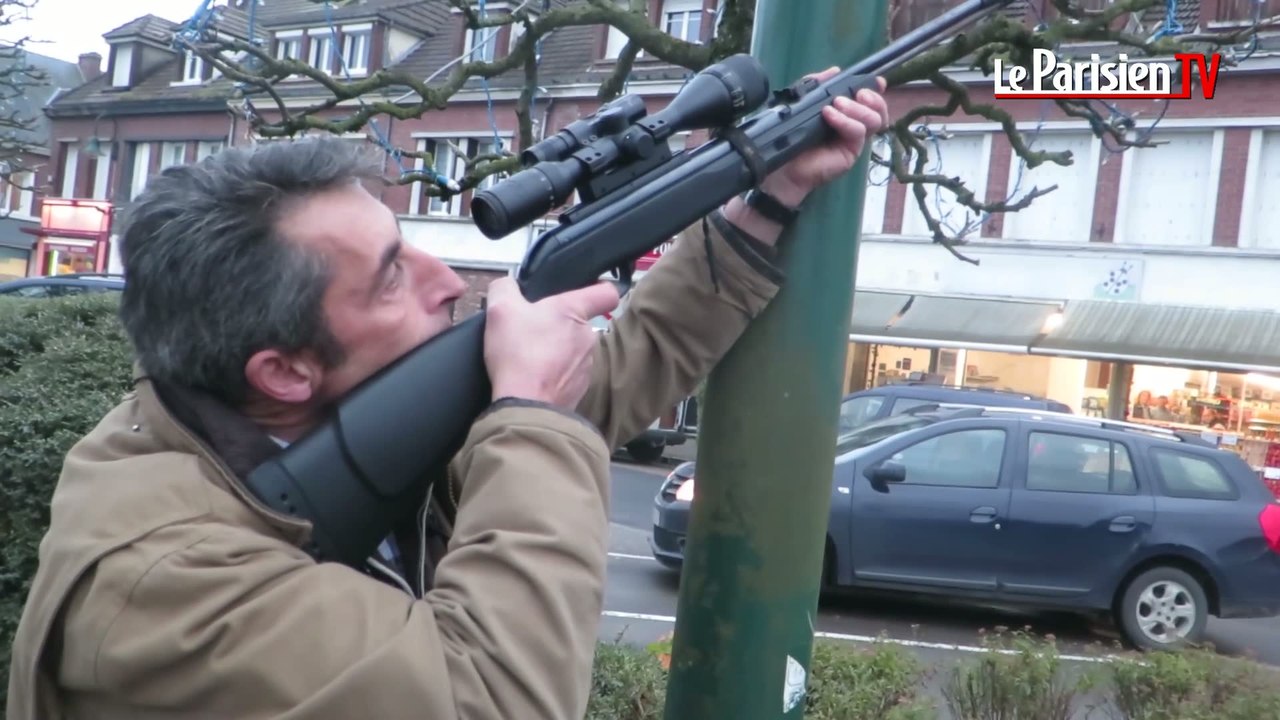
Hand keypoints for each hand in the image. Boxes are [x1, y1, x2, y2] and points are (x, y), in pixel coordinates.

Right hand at [483, 277, 619, 408]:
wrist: (525, 405)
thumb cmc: (518, 353)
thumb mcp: (500, 309)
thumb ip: (505, 288)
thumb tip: (507, 285)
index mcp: (574, 311)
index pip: (605, 293)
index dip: (598, 288)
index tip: (584, 291)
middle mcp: (587, 337)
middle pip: (577, 323)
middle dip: (557, 326)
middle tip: (530, 332)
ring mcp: (586, 366)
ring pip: (572, 351)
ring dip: (554, 352)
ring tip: (528, 358)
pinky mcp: (579, 389)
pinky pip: (567, 375)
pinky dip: (553, 375)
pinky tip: (533, 378)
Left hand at [759, 70, 889, 207]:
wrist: (784, 163)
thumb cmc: (791, 134)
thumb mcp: (802, 102)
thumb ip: (816, 85)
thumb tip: (835, 71)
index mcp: (847, 112)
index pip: (870, 101)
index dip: (876, 90)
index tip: (876, 82)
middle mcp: (854, 125)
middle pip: (879, 110)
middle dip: (872, 97)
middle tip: (857, 94)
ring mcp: (855, 139)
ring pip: (874, 120)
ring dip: (857, 108)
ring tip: (837, 104)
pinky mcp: (852, 151)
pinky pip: (858, 132)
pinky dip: (845, 120)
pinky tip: (829, 115)